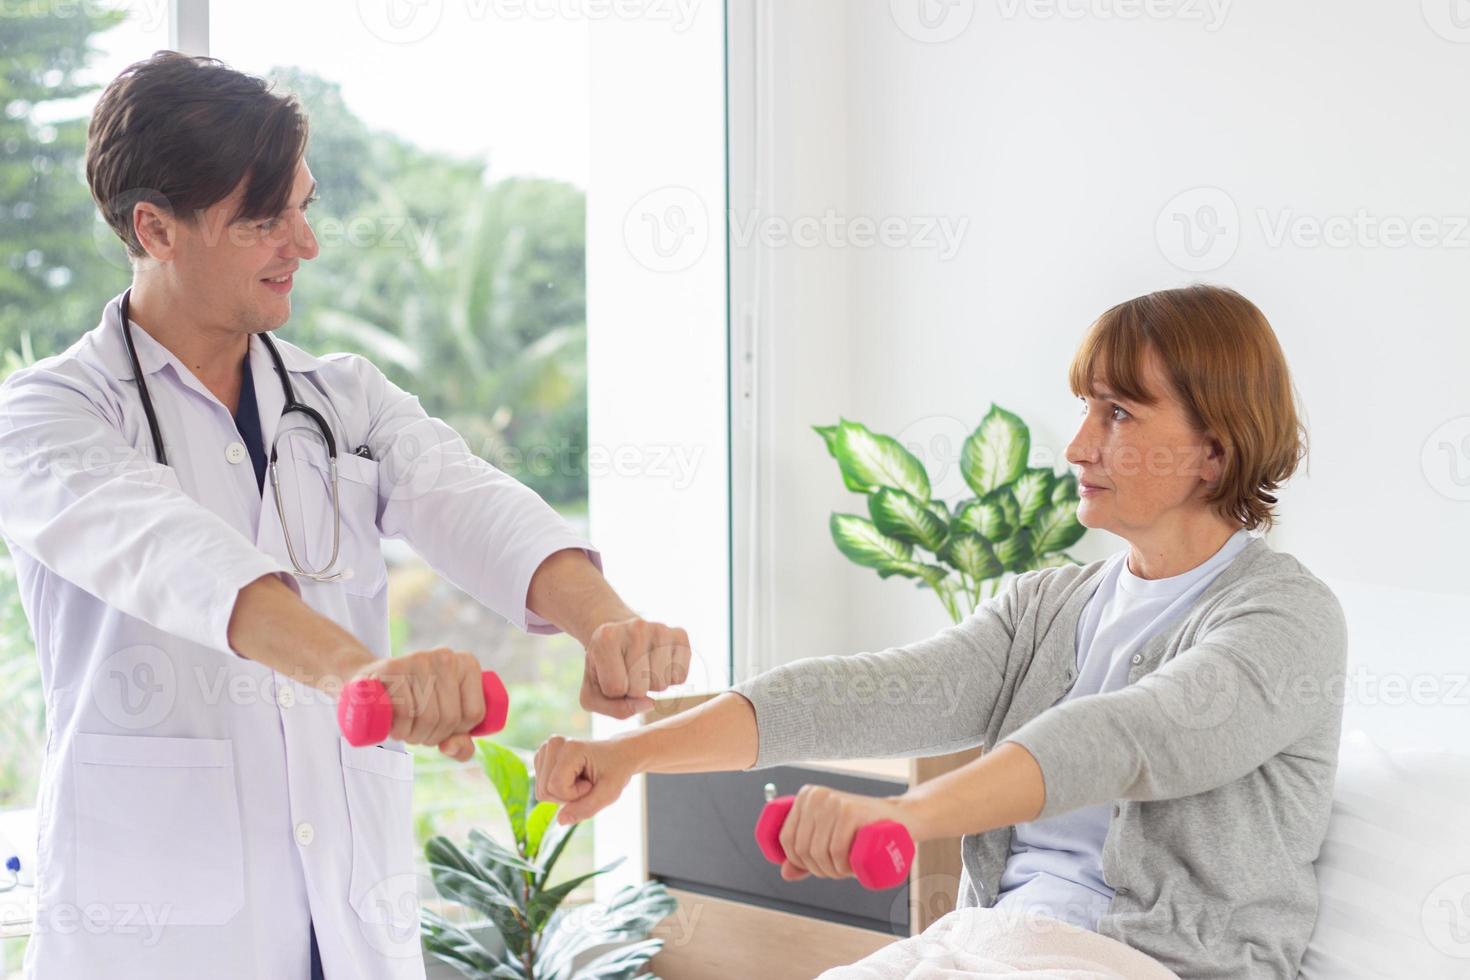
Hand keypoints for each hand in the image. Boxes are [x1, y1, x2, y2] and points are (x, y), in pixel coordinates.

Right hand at [348, 647, 485, 761]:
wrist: (370, 684)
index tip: (442, 727)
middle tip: (418, 732)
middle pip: (450, 717)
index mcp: (468, 664)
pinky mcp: (393, 668)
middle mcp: (446, 656)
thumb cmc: (414, 704)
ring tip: (405, 729)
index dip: (458, 732)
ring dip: (414, 736)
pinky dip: (400, 729)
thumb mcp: (444, 721)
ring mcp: (419, 659)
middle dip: (432, 737)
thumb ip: (461, 742)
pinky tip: (394, 727)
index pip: (474, 714)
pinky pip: (404, 711)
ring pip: (428, 717)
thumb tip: (450, 747)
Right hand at [533, 734, 636, 824]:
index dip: (575, 795)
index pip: (556, 787)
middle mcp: (554, 744)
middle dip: (567, 796)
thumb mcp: (609, 793)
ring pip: (541, 791)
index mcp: (570, 747)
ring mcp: (546, 749)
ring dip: (563, 793)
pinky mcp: (542, 757)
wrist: (619, 753)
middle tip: (587, 782)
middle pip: (544, 791)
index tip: (592, 783)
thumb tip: (560, 820)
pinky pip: (541, 788)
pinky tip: (573, 777)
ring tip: (581, 779)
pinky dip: (558, 790)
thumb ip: (585, 808)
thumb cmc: (616, 770)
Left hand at [580, 617, 691, 718]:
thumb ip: (615, 709)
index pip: (616, 688)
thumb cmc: (605, 669)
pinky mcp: (680, 635)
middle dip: (633, 690)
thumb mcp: (594, 693)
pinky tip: (658, 663)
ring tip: (643, 667)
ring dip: (652, 684)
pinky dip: (670, 679)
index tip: (610, 674)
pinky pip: (680, 677)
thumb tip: (650, 703)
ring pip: (661, 684)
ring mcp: (660, 629)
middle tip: (628, 672)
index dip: (613, 692)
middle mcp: (635, 628)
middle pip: (639, 688)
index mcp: (606, 638)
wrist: (619, 637)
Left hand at [775, 786, 913, 881]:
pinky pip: (836, 849)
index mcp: (806, 797)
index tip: (819, 868)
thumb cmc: (863, 830)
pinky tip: (852, 869)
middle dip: (820, 870)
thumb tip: (785, 873)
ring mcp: (836, 801)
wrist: (902, 818)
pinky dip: (842, 867)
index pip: (787, 839)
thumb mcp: (830, 836)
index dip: (799, 863)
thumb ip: (805, 853)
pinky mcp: (853, 811)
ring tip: (848, 870)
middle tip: (839, 871)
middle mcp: (818, 795)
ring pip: (819, 852)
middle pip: (803, 848)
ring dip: (833, 872)